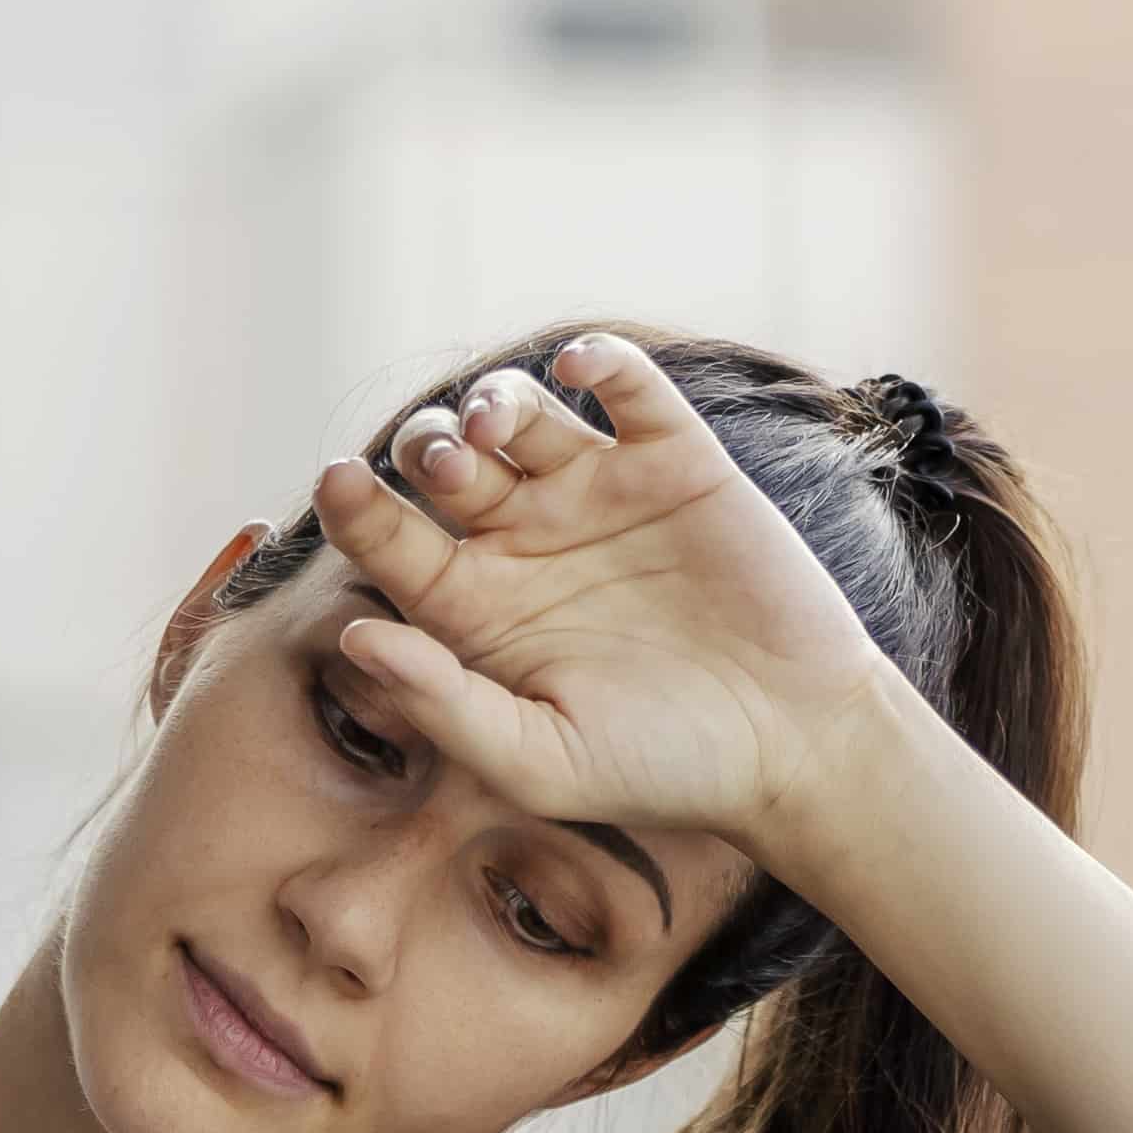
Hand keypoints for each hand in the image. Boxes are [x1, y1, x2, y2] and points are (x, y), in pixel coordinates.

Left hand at [300, 335, 914, 875]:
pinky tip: (578, 371)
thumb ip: (442, 703)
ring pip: (523, 412)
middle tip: (442, 465)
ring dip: (497, 401)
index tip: (338, 483)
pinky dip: (598, 363)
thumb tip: (352, 634)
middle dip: (428, 447)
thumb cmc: (660, 770)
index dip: (357, 507)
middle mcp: (528, 540)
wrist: (793, 747)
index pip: (391, 541)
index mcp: (477, 608)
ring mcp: (600, 494)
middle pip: (445, 462)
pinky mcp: (676, 462)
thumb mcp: (538, 760)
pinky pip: (626, 387)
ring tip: (496, 424)